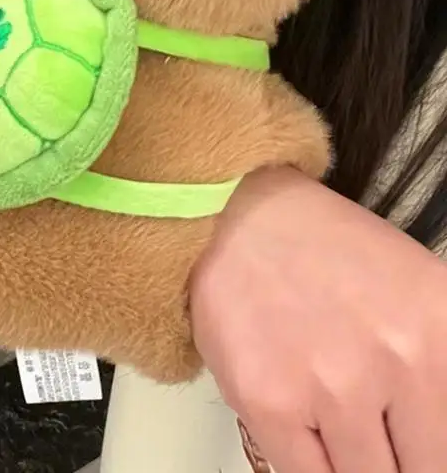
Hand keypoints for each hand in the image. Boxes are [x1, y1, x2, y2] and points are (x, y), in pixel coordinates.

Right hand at [189, 166, 446, 472]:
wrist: (235, 213)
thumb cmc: (316, 246)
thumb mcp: (413, 288)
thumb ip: (435, 366)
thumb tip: (427, 437)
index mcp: (441, 329)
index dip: (424, 447)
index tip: (406, 442)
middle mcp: (398, 362)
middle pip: (419, 469)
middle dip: (394, 458)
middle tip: (365, 429)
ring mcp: (332, 388)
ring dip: (349, 459)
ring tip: (328, 417)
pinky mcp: (269, 402)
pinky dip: (305, 463)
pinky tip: (299, 428)